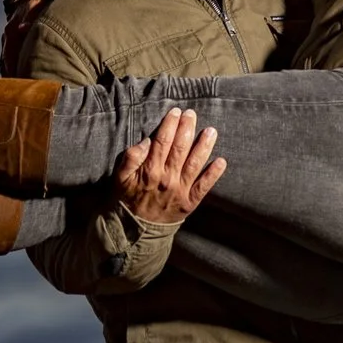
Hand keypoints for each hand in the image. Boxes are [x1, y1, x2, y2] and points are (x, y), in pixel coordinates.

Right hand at [114, 108, 224, 224]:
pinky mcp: (189, 203)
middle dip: (187, 128)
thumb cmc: (127, 200)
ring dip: (204, 146)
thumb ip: (131, 158)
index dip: (170, 124)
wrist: (134, 231)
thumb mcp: (120, 178)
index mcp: (150, 170)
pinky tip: (222, 162)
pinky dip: (213, 174)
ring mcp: (180, 191)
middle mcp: (167, 178)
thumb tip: (147, 141)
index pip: (162, 141)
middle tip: (192, 114)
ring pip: (194, 164)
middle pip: (180, 148)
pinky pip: (203, 187)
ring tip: (211, 131)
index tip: (176, 112)